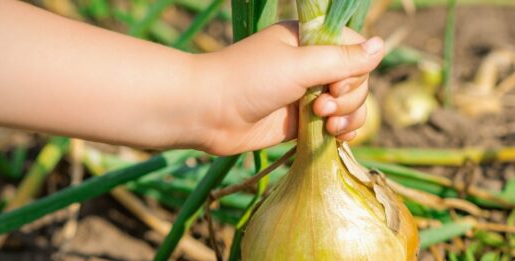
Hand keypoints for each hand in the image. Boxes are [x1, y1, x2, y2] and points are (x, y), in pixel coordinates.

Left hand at [195, 21, 383, 155]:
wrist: (209, 113)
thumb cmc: (250, 79)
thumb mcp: (299, 64)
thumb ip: (343, 58)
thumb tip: (383, 46)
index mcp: (310, 40)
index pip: (355, 49)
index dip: (356, 69)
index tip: (336, 82)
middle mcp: (311, 65)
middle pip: (356, 79)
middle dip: (348, 97)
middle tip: (321, 106)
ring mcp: (307, 95)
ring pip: (350, 105)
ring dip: (347, 117)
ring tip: (325, 124)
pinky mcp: (301, 122)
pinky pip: (335, 126)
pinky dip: (341, 132)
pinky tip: (334, 137)